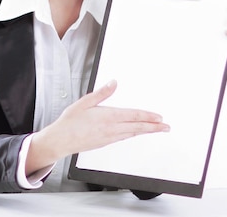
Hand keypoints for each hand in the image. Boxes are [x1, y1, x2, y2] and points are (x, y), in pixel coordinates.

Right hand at [26, 80, 168, 173]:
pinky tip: (136, 134)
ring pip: (132, 134)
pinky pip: (124, 138)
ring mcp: (108, 137)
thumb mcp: (84, 102)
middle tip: (166, 127)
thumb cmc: (70, 122)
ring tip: (156, 130)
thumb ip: (101, 93)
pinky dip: (133, 135)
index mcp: (107, 116)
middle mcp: (111, 129)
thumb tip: (113, 83)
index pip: (133, 116)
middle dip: (153, 127)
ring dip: (146, 132)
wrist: (60, 140)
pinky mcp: (104, 143)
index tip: (159, 117)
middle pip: (137, 127)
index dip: (148, 117)